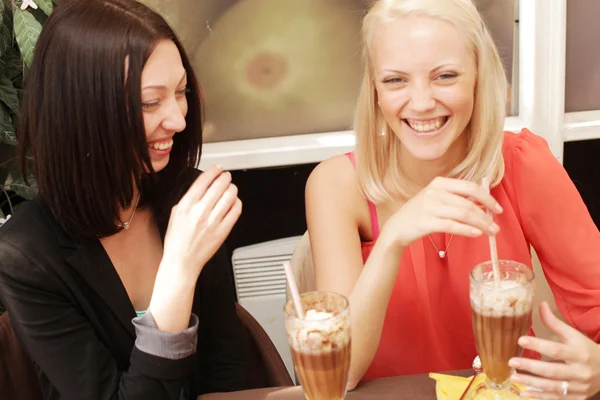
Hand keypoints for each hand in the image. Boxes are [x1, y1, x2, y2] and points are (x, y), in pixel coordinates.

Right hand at [161, 165, 241, 278]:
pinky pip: (235, 211)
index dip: (213, 171)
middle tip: (226, 176)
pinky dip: (237, 203)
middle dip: (225, 177)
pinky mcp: (223, 231)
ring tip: (230, 188)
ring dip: (232, 188)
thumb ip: (188, 199)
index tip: (217, 169)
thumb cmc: (177, 240)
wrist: (182, 261)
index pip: (203, 181)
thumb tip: (202, 186)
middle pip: (219, 185)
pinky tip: (234, 202)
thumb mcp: (175, 214)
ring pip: (230, 196)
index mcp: (186, 206)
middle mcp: (200, 212)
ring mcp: (213, 222)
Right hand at [381, 177, 502, 247]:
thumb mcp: (436, 198)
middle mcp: (434, 192)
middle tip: (495, 227)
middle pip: (468, 203)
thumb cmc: (420, 213)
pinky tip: (476, 234)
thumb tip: (484, 203)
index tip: (497, 209)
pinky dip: (467, 230)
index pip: (470, 187)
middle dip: (486, 216)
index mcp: (440, 183)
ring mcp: (429, 207)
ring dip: (481, 224)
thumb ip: (457, 197)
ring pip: (463, 214)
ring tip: (490, 233)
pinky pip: (452, 226)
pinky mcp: (426, 222)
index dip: (487, 198)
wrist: (397, 227)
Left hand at [509, 302, 599, 398]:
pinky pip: (556, 399)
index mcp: (579, 353)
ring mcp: (578, 387)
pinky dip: (539, 397)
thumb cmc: (586, 350)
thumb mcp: (574, 335)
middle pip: (553, 370)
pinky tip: (524, 393)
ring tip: (514, 377)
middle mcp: (580, 372)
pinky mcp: (576, 398)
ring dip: (531, 383)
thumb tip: (541, 304)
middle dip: (531, 367)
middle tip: (511, 361)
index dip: (538, 345)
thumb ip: (555, 323)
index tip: (520, 340)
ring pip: (553, 387)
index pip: (557, 350)